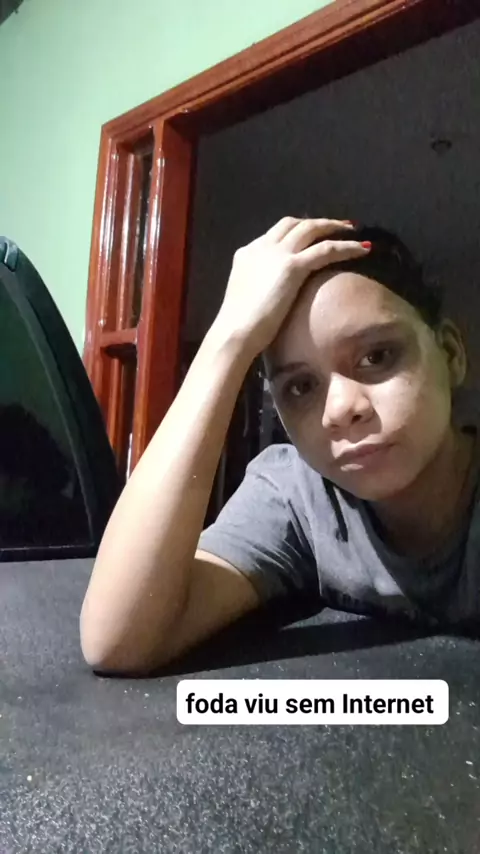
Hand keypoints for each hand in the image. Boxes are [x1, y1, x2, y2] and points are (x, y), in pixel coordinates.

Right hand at [213, 217, 370, 356]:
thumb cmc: (239, 324)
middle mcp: (263, 246)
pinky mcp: (293, 267)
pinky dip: (346, 247)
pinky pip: (326, 249)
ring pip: (311, 229)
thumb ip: (260, 285)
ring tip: (353, 230)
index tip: (311, 235)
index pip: (275, 233)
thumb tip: (272, 293)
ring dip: (333, 226)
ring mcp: (278, 254)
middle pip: (293, 223)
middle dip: (316, 222)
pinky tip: (362, 249)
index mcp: (247, 253)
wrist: (235, 330)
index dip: (296, 231)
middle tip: (336, 226)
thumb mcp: (247, 295)